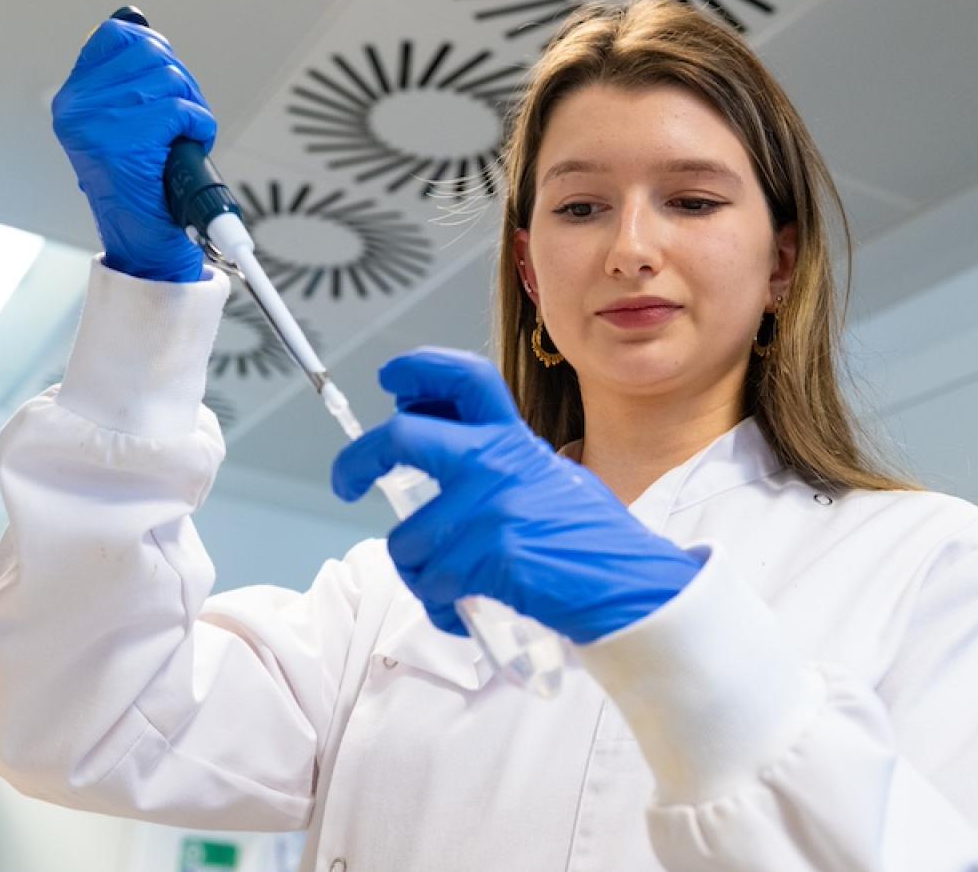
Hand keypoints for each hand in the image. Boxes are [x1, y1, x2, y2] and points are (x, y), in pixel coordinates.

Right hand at [52, 19, 215, 281]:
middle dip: (181, 84)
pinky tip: (188, 148)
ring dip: (191, 109)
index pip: (118, 37)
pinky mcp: (129, 142)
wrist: (144, 244)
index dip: (154, 54)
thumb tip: (144, 33)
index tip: (163, 84)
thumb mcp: (122, 126)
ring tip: (180, 139)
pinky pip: (183, 111)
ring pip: (171, 81)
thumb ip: (127, 81)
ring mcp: (100, 125)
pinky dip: (199, 128)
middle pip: (152, 54)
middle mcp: (78, 109)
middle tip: (181, 120)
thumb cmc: (140, 188)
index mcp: (73, 101)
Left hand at [331, 348, 706, 644]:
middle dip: (357, 460)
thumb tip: (440, 453)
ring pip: (406, 538)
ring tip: (448, 583)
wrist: (632, 587)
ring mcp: (492, 508)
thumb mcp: (550, 478)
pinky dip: (441, 606)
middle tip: (346, 481)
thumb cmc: (592, 540)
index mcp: (514, 439)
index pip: (464, 379)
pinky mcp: (491, 557)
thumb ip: (500, 463)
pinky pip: (432, 584)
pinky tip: (463, 609)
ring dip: (416, 570)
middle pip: (402, 438)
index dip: (419, 369)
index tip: (390, 377)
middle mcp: (498, 462)